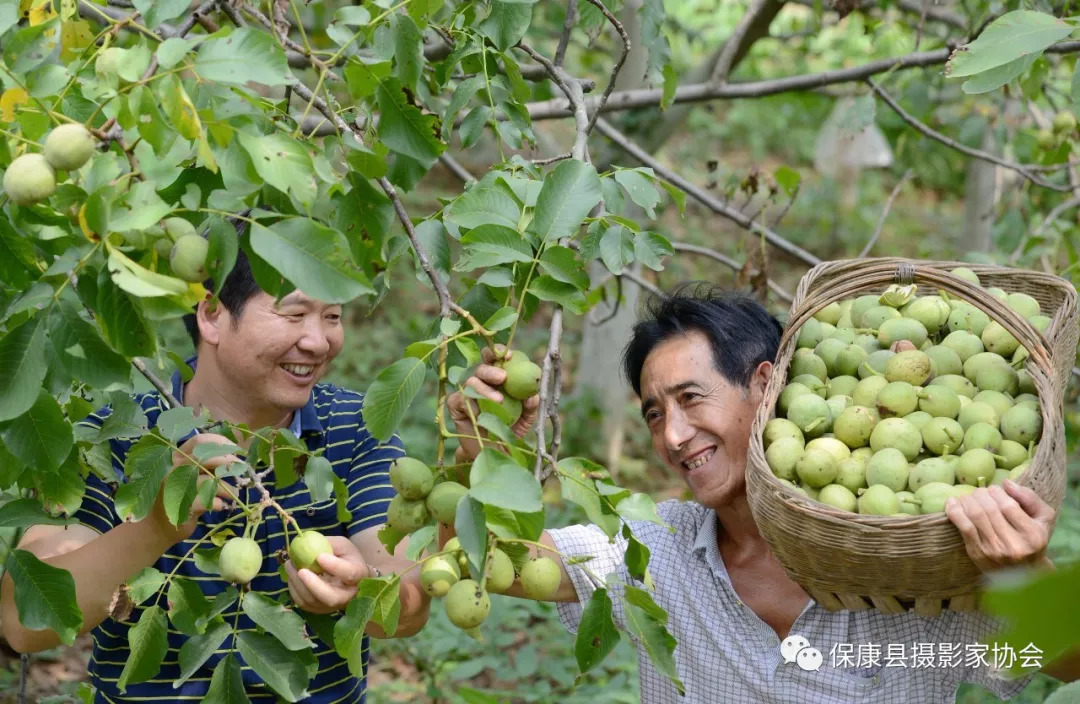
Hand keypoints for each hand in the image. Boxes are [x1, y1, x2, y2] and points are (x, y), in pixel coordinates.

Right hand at [148, 433, 239, 542]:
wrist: (156, 527)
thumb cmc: (177, 498)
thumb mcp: (186, 476)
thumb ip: (203, 464)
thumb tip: (233, 456)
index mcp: (175, 458)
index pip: (199, 440)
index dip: (220, 442)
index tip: (236, 450)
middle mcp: (174, 469)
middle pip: (208, 457)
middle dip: (230, 463)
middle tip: (242, 471)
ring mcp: (176, 487)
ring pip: (212, 480)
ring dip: (229, 488)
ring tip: (233, 494)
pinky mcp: (182, 506)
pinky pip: (210, 500)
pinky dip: (221, 503)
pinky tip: (221, 506)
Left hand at [286, 536, 371, 613]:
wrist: (349, 578)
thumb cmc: (346, 558)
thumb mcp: (343, 546)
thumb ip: (329, 544)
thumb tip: (307, 543)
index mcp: (359, 574)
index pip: (349, 573)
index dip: (334, 566)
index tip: (320, 557)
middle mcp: (347, 595)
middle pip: (330, 597)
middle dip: (313, 585)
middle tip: (301, 571)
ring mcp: (333, 606)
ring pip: (313, 601)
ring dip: (298, 584)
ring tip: (290, 565)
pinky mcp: (320, 609)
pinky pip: (303, 603)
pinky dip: (294, 589)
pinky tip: (292, 575)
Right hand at [447, 345, 539, 461]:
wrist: (494, 452)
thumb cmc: (510, 430)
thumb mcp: (526, 418)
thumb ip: (531, 405)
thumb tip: (532, 395)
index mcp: (498, 378)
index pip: (495, 358)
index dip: (499, 352)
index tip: (509, 356)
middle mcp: (481, 382)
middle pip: (481, 366)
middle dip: (491, 369)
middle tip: (503, 377)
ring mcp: (466, 392)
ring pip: (470, 382)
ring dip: (485, 390)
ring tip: (499, 401)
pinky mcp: (456, 406)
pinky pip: (459, 399)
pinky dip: (470, 405)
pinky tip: (479, 415)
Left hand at [945, 480, 1054, 572]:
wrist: (1022, 573)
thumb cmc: (1032, 540)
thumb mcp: (1042, 519)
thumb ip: (1030, 498)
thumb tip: (1007, 483)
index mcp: (1033, 535)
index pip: (1008, 505)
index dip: (997, 492)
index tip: (994, 490)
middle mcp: (1014, 545)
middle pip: (989, 509)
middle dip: (981, 494)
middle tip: (980, 492)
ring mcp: (994, 551)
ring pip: (975, 515)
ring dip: (967, 500)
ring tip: (969, 497)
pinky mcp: (977, 553)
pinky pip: (963, 527)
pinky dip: (955, 511)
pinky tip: (952, 502)